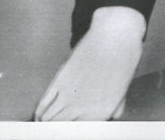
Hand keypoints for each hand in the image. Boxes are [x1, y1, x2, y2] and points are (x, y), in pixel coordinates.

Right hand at [34, 6, 145, 120]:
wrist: (116, 34)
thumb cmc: (124, 58)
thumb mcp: (124, 85)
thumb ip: (116, 104)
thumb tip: (114, 116)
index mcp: (103, 112)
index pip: (78, 132)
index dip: (71, 130)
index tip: (67, 128)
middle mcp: (84, 108)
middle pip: (60, 128)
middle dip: (55, 129)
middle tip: (53, 128)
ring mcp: (70, 94)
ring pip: (48, 119)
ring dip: (44, 122)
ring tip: (44, 123)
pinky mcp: (60, 80)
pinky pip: (43, 103)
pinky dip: (39, 111)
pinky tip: (40, 114)